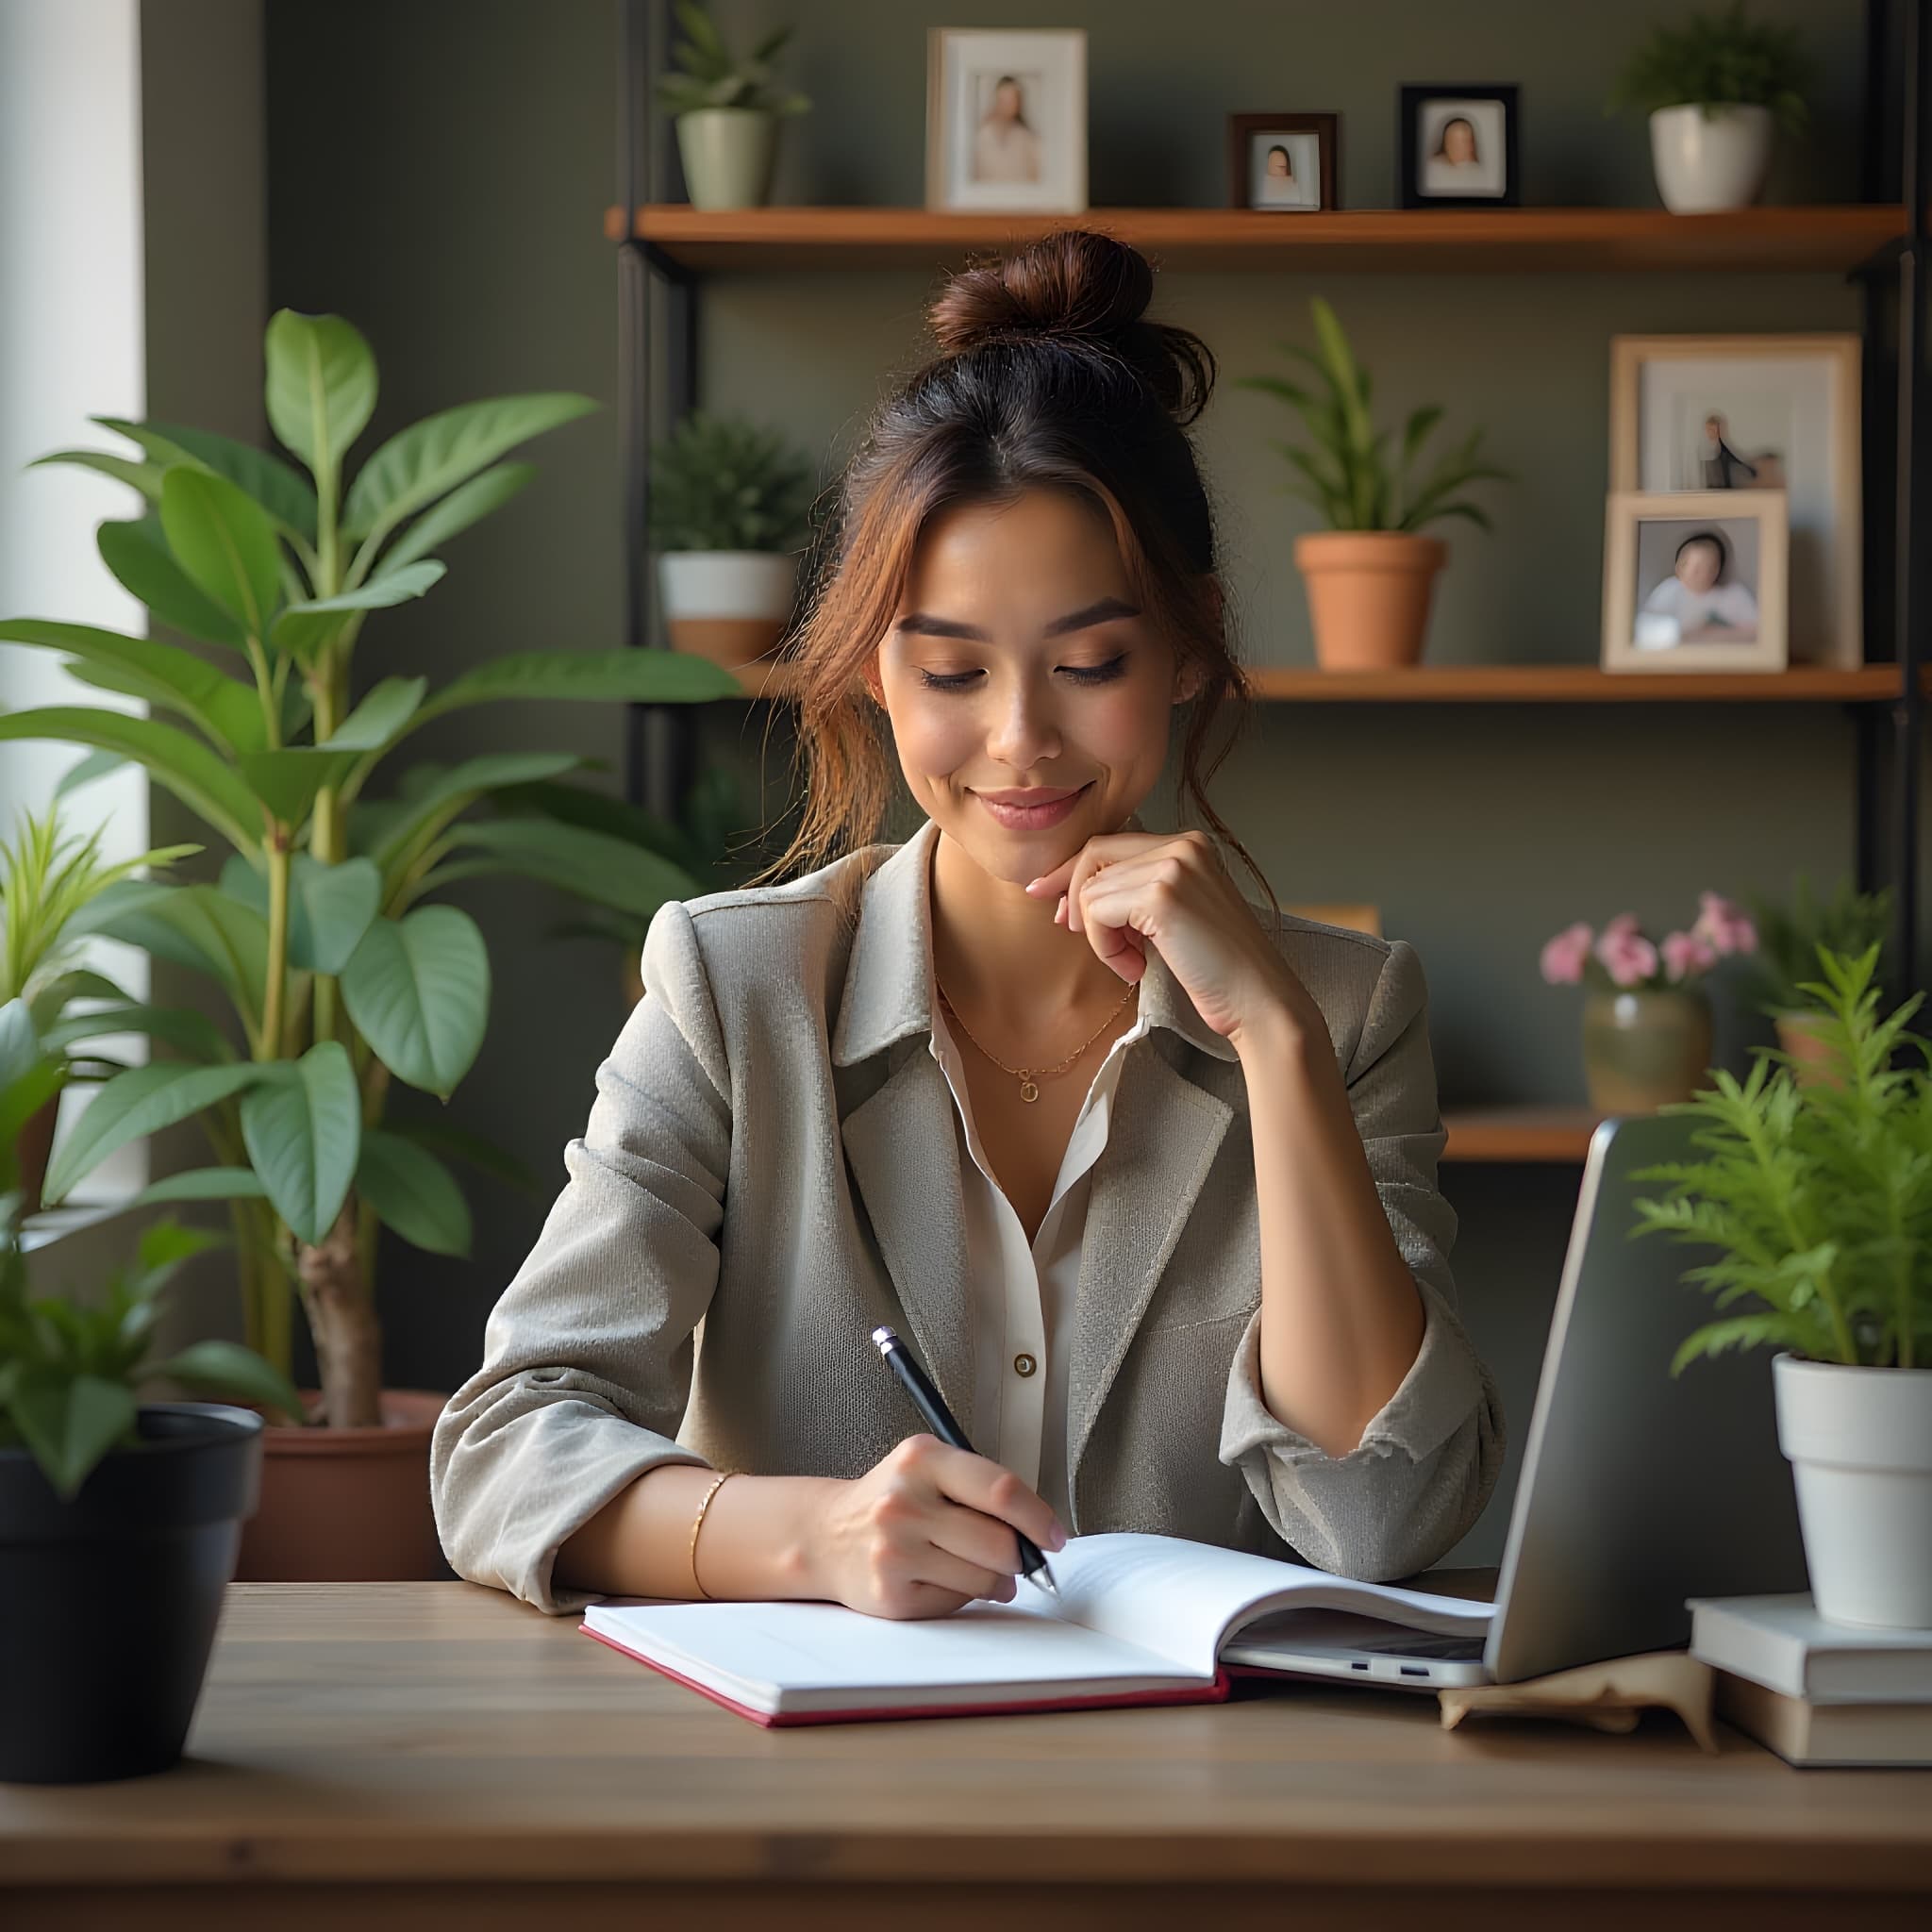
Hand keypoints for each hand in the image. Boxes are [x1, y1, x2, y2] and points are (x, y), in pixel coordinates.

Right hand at [802, 1436, 1066, 1619]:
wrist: (827, 1536)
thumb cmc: (892, 1500)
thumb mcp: (929, 1468)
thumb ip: (980, 1488)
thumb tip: (1039, 1532)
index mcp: (922, 1459)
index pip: (1000, 1490)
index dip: (1039, 1518)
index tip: (1054, 1535)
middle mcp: (903, 1503)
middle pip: (999, 1544)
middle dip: (1020, 1557)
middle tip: (1018, 1558)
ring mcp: (894, 1551)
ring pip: (984, 1580)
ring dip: (997, 1582)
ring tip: (980, 1570)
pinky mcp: (891, 1594)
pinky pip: (956, 1603)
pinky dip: (962, 1596)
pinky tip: (941, 1578)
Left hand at [1025, 828, 1311, 1048]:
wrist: (1258, 1000)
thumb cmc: (1218, 970)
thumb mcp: (1174, 917)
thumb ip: (1135, 894)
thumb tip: (1072, 895)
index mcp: (1190, 845)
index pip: (1111, 843)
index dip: (1074, 873)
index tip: (1051, 899)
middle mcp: (1184, 845)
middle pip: (1094, 855)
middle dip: (1074, 896)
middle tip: (1077, 934)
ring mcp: (1174, 866)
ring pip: (1092, 889)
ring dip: (1099, 937)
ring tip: (1131, 963)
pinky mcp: (1162, 895)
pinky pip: (1098, 913)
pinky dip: (1105, 947)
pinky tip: (1135, 969)